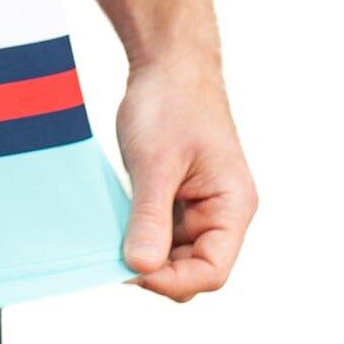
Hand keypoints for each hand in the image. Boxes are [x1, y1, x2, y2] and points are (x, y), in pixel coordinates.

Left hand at [115, 52, 257, 301]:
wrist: (169, 62)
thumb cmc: (169, 103)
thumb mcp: (155, 162)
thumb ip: (150, 217)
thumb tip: (140, 269)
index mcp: (232, 206)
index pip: (212, 271)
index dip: (171, 281)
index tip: (129, 271)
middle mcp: (224, 212)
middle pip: (194, 269)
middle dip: (157, 270)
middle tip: (111, 256)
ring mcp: (203, 205)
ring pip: (177, 254)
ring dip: (147, 253)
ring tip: (111, 238)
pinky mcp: (182, 197)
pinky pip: (165, 231)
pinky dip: (142, 233)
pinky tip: (116, 224)